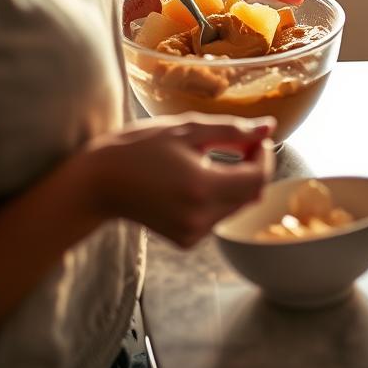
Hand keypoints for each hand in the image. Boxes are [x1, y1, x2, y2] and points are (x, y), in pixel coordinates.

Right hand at [80, 115, 275, 247]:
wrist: (99, 183)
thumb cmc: (139, 148)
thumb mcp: (187, 129)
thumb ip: (233, 129)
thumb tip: (269, 126)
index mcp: (202, 188)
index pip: (258, 178)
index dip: (264, 155)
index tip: (254, 139)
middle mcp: (200, 217)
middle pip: (252, 194)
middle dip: (253, 167)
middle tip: (238, 144)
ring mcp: (192, 233)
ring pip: (238, 206)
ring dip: (237, 182)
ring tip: (211, 160)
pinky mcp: (186, 241)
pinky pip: (219, 217)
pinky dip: (220, 197)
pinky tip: (197, 180)